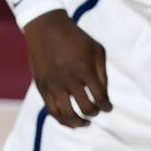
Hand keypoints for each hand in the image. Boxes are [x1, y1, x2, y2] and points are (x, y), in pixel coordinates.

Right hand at [23, 10, 111, 127]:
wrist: (46, 27)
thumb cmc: (76, 39)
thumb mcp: (97, 50)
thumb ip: (102, 75)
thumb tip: (103, 98)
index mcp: (85, 70)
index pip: (100, 98)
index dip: (106, 106)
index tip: (108, 108)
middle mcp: (69, 79)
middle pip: (86, 108)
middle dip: (94, 112)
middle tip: (96, 110)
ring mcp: (54, 85)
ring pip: (67, 115)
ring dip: (79, 123)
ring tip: (85, 123)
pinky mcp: (42, 87)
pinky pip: (52, 111)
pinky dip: (63, 120)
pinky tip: (70, 121)